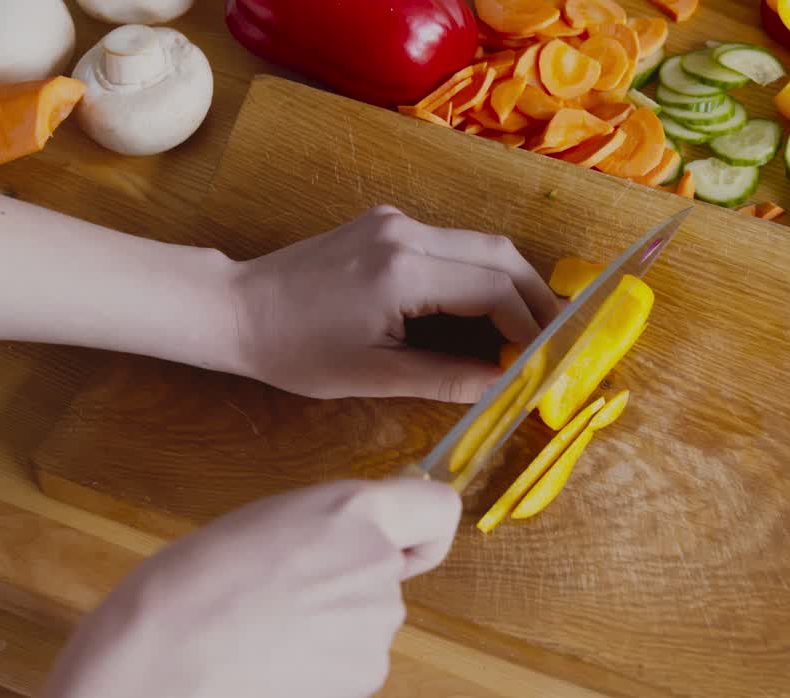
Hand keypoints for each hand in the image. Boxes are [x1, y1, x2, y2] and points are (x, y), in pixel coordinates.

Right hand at [32, 477, 460, 697]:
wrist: (152, 681)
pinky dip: (313, 675)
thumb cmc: (178, 596)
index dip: (418, 529)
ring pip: (360, 629)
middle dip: (345, 588)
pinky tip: (262, 672)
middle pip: (386, 578)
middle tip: (276, 597)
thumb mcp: (255, 527)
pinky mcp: (358, 690)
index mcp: (352, 515)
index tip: (399, 542)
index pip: (436, 510)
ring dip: (325, 634)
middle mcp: (376, 572)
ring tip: (257, 637)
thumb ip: (319, 532)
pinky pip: (342, 673)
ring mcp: (371, 638)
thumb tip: (338, 550)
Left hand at [230, 205, 559, 401]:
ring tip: (525, 328)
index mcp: (403, 271)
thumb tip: (503, 383)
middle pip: (500, 253)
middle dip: (535, 296)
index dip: (528, 325)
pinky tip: (481, 310)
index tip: (542, 359)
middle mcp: (406, 233)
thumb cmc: (295, 351)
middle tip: (553, 338)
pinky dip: (477, 274)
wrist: (236, 309)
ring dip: (508, 282)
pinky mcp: (385, 224)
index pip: (494, 288)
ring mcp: (395, 222)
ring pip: (478, 244)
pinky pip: (451, 244)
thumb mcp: (373, 375)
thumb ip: (446, 376)